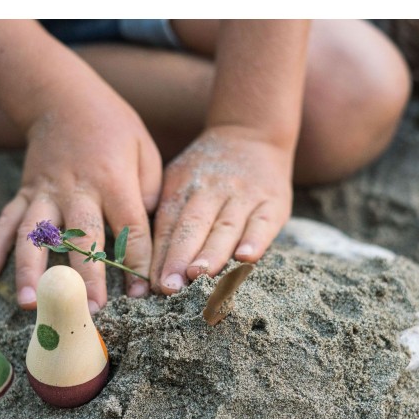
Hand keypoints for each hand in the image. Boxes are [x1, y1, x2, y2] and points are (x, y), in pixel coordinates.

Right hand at [0, 80, 161, 310]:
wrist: (64, 97)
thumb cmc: (114, 128)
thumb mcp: (145, 152)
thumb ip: (148, 194)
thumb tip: (143, 240)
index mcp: (113, 180)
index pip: (129, 229)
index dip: (136, 263)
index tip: (142, 295)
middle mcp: (76, 189)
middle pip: (82, 239)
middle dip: (87, 278)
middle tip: (90, 313)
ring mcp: (45, 191)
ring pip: (35, 234)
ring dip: (31, 271)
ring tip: (30, 305)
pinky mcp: (24, 192)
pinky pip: (6, 221)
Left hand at [150, 126, 293, 293]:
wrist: (251, 132)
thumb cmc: (205, 172)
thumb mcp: (178, 181)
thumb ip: (165, 218)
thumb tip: (144, 266)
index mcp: (183, 187)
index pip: (169, 225)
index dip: (161, 255)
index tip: (154, 284)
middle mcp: (212, 190)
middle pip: (194, 226)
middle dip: (181, 257)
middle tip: (171, 286)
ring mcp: (244, 195)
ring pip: (226, 227)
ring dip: (212, 253)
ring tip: (200, 276)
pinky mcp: (273, 202)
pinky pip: (263, 222)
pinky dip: (255, 240)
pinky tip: (245, 257)